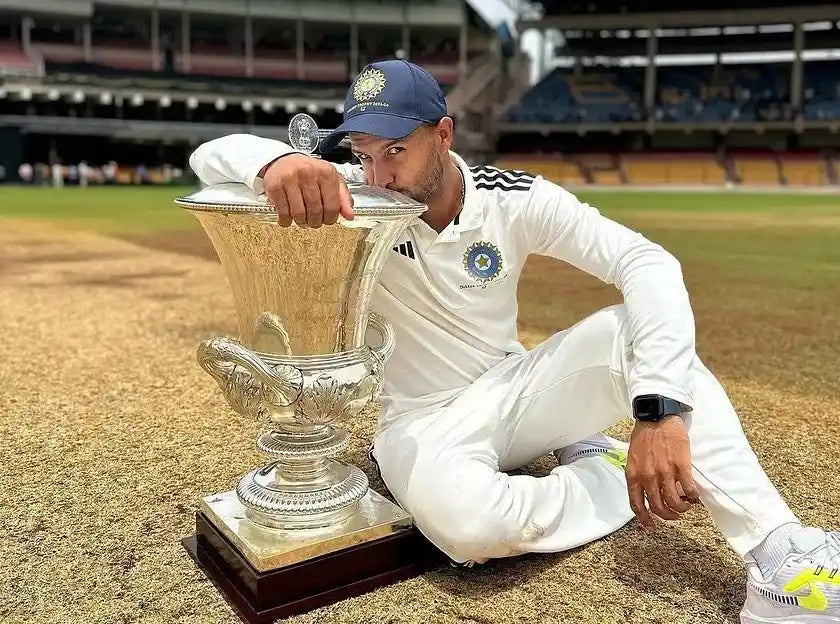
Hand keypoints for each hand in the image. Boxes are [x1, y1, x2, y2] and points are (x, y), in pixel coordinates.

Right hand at [260, 154, 353, 227]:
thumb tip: (350, 216)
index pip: (332, 205)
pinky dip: (286, 220)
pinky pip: (283, 212)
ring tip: (302, 220)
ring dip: (301, 223)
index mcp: (326, 172)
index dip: (331, 218)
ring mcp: (290, 179)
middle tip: (314, 222)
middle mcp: (308, 173)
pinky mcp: (275, 186)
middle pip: (315, 211)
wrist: (283, 161)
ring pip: (299, 214)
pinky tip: (288, 218)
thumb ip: (343, 198)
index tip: (328, 220)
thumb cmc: (310, 173)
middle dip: (316, 222)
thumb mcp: (331, 180)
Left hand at [626, 415, 700, 529]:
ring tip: (685, 505)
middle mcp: (648, 477)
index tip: (651, 526)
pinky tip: (694, 496)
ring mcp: (665, 472)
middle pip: (658, 508)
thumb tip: (643, 492)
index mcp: (633, 475)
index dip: (645, 519)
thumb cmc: (644, 436)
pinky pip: (689, 491)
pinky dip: (693, 497)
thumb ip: (637, 475)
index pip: (637, 505)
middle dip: (668, 516)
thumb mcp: (633, 457)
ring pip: (674, 503)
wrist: (656, 417)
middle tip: (674, 514)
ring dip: (681, 508)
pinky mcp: (681, 466)